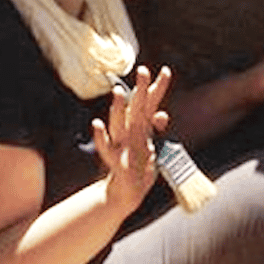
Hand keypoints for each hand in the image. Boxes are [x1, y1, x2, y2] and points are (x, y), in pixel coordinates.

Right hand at [91, 64, 172, 213]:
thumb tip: (162, 115)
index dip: (158, 89)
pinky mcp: (115, 161)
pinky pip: (106, 148)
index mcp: (140, 128)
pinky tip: (97, 124)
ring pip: (118, 123)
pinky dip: (101, 137)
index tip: (167, 70)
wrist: (126, 192)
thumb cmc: (138, 167)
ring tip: (118, 92)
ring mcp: (121, 145)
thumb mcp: (149, 146)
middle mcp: (129, 133)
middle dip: (140, 90)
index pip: (150, 105)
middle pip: (136, 108)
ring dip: (117, 108)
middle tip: (144, 70)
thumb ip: (154, 129)